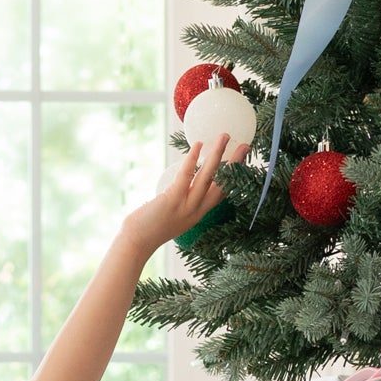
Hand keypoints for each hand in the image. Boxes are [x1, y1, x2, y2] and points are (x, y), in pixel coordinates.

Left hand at [120, 134, 248, 254]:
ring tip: (224, 136)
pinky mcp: (172, 201)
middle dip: (235, 165)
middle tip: (245, 145)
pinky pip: (186, 177)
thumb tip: (179, 186)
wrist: (135, 243)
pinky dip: (192, 160)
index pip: (221, 194)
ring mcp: (186, 207)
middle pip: (221, 185)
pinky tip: (198, 145)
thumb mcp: (172, 216)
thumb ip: (179, 203)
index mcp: (197, 214)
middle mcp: (196, 212)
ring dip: (217, 156)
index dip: (234, 178)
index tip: (242, 161)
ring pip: (207, 178)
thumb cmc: (149, 228)